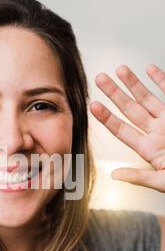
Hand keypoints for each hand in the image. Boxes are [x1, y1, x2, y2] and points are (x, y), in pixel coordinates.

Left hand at [89, 64, 164, 191]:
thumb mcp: (162, 181)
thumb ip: (140, 177)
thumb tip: (114, 175)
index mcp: (148, 149)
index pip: (122, 130)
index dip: (107, 118)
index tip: (93, 105)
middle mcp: (156, 133)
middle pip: (131, 110)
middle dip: (115, 94)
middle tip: (100, 78)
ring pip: (148, 99)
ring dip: (134, 84)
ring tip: (120, 69)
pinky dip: (161, 80)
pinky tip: (149, 69)